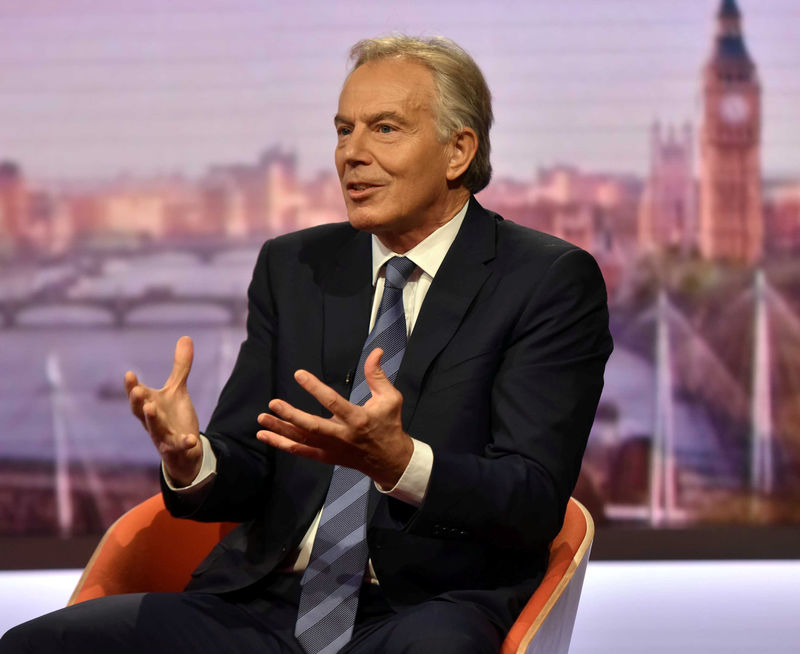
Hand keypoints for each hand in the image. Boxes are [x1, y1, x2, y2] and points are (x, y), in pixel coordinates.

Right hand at [124, 336, 201, 486]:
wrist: (182, 450)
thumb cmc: (174, 417)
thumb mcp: (178, 390)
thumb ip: (180, 367)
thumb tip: (186, 337)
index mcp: (149, 405)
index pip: (137, 395)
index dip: (131, 386)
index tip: (129, 374)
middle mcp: (152, 421)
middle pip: (140, 412)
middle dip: (138, 401)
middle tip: (137, 390)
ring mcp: (163, 436)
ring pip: (155, 429)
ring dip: (152, 419)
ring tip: (150, 408)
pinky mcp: (176, 448)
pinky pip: (179, 446)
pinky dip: (184, 443)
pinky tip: (191, 439)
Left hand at [256, 348, 413, 487]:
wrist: (390, 460)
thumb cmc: (389, 425)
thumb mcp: (390, 398)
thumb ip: (377, 375)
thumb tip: (376, 351)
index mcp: (358, 419)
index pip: (333, 402)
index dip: (315, 388)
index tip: (298, 374)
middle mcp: (342, 436)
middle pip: (312, 426)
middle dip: (291, 416)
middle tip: (273, 404)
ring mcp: (332, 449)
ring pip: (302, 440)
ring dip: (280, 430)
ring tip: (261, 419)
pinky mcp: (326, 457)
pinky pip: (301, 451)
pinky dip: (282, 444)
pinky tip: (266, 435)